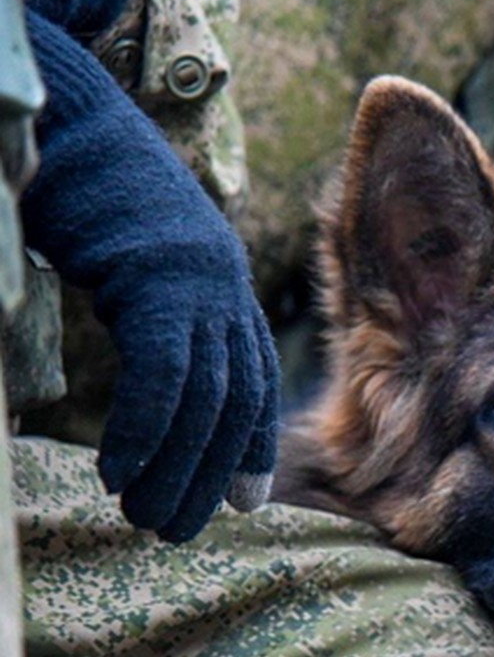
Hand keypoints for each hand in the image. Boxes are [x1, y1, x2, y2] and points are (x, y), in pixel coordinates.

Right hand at [22, 8, 278, 541]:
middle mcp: (227, 291)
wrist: (77, 126)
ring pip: (204, 398)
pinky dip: (145, 430)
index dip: (251, 447)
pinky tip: (120, 473)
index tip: (244, 502)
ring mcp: (198, 285)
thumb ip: (168, 324)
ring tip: (145, 517)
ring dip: (176, 468)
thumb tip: (161, 385)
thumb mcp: (149, 270)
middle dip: (209, 474)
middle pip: (234, 403)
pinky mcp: (158, 280)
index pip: (253, 384)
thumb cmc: (100, 204)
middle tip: (173, 530)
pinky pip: (162, 373)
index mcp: (228, 292)